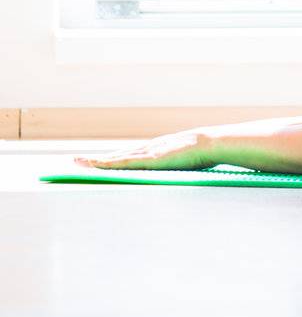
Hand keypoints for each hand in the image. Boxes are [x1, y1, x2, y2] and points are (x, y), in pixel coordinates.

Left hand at [73, 128, 214, 170]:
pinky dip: (108, 164)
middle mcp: (147, 149)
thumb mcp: (187, 162)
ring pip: (116, 158)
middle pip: (117, 155)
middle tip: (77, 160)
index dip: (113, 158)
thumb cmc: (202, 155)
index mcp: (156, 151)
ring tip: (78, 162)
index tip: (99, 161)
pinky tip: (95, 165)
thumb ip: (179, 166)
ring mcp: (147, 153)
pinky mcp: (149, 159)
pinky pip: (123, 163)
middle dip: (97, 159)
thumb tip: (185, 173)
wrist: (209, 144)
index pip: (129, 155)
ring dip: (96, 161)